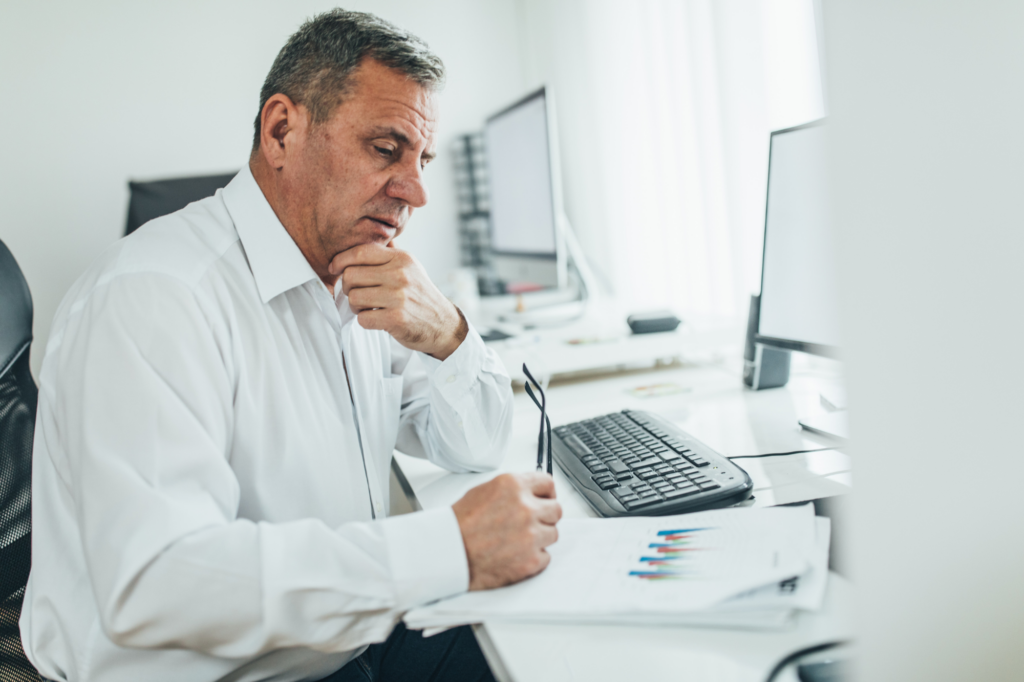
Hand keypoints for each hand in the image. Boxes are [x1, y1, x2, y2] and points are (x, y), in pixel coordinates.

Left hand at [329, 242, 467, 359]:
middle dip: (348, 287)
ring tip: (369, 308)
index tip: (334, 268)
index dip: (341, 259)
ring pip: (354, 298)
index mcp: (401, 259)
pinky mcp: (397, 319)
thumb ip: (390, 253)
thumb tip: (369, 234)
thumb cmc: (421, 296)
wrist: (443, 325)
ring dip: (356, 307)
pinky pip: (363, 319)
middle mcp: (400, 274)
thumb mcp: (412, 267)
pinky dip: (365, 321)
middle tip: (358, 295)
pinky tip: (377, 319)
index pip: (361, 251)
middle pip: (351, 275)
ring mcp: (399, 297)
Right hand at [451, 473, 561, 590]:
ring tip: (517, 541)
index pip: (548, 483)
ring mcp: (531, 535)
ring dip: (539, 538)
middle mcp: (526, 508)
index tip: (545, 499)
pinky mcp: (531, 560)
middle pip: (556, 509)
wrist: (448, 553)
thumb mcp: (484, 491)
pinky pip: (546, 557)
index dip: (546, 493)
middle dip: (545, 516)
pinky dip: (533, 558)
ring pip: (553, 534)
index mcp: (513, 486)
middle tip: (531, 523)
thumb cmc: (459, 525)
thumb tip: (530, 494)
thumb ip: (512, 490)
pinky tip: (515, 555)